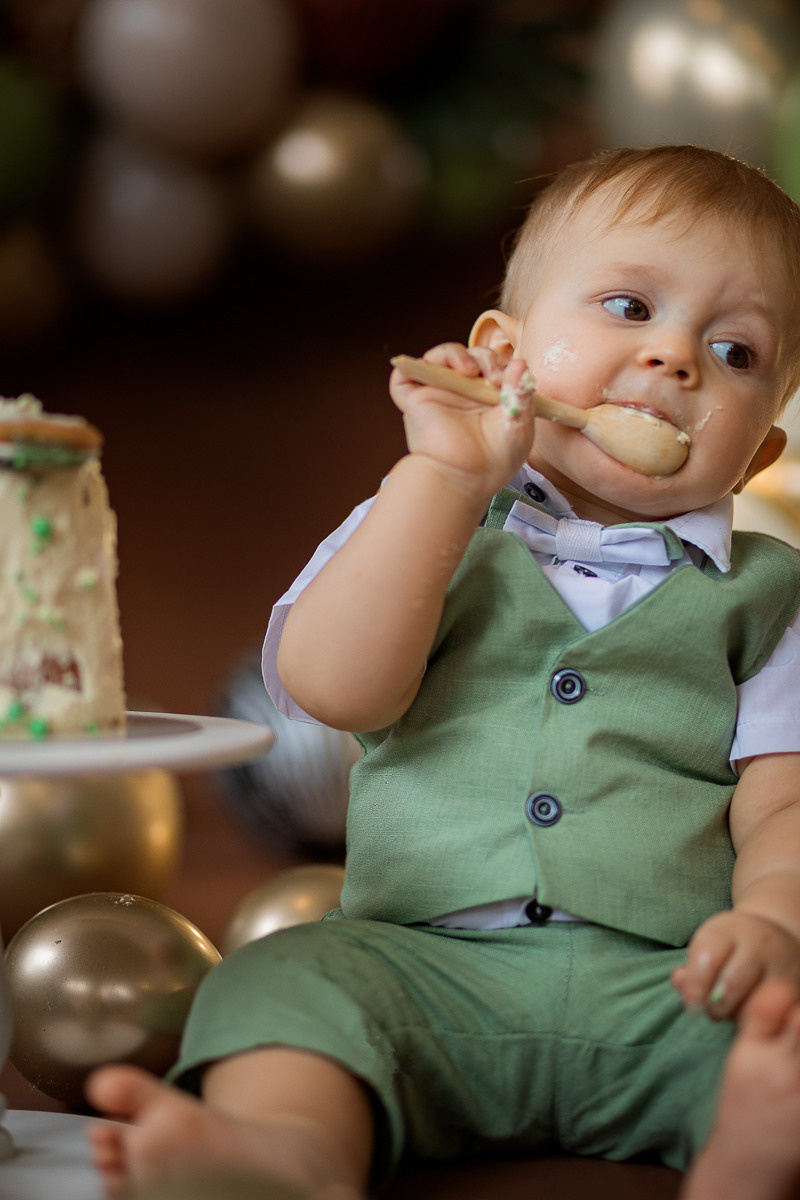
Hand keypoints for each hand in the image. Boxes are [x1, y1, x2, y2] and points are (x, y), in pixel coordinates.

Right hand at [389, 343, 535, 498]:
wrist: (464, 478)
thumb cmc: (494, 461)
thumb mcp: (519, 425)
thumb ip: (522, 394)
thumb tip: (521, 364)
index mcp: (487, 398)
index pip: (494, 366)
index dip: (502, 365)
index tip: (511, 379)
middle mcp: (461, 393)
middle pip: (470, 357)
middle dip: (485, 358)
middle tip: (494, 376)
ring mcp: (437, 395)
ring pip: (440, 357)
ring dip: (455, 354)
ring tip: (469, 370)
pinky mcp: (413, 400)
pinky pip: (405, 373)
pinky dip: (414, 364)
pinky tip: (436, 368)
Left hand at [671, 910, 799, 1020]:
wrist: (778, 938)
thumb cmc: (732, 947)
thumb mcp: (710, 945)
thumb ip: (691, 966)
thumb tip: (679, 981)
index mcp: (730, 928)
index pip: (707, 958)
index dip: (694, 986)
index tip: (690, 1004)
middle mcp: (759, 943)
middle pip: (731, 983)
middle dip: (713, 1005)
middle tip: (707, 1011)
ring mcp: (782, 964)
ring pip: (754, 1002)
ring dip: (734, 1015)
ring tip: (725, 1012)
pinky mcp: (795, 986)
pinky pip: (772, 1011)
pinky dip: (755, 1018)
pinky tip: (745, 1014)